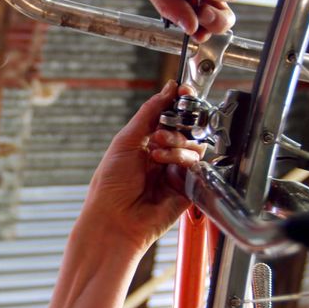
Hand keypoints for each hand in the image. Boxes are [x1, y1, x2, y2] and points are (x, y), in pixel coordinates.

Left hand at [80, 81, 205, 251]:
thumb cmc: (110, 184)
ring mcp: (175, 172)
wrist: (114, 219)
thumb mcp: (126, 139)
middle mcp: (163, 156)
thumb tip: (169, 88)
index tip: (184, 93)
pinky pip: (197, 166)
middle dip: (176, 127)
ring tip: (157, 155)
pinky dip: (184, 161)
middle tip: (159, 135)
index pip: (170, 116)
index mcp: (146, 142)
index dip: (179, 103)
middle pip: (186, 129)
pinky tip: (167, 166)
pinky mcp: (187, 189)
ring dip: (177, 145)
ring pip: (194, 146)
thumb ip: (149, 112)